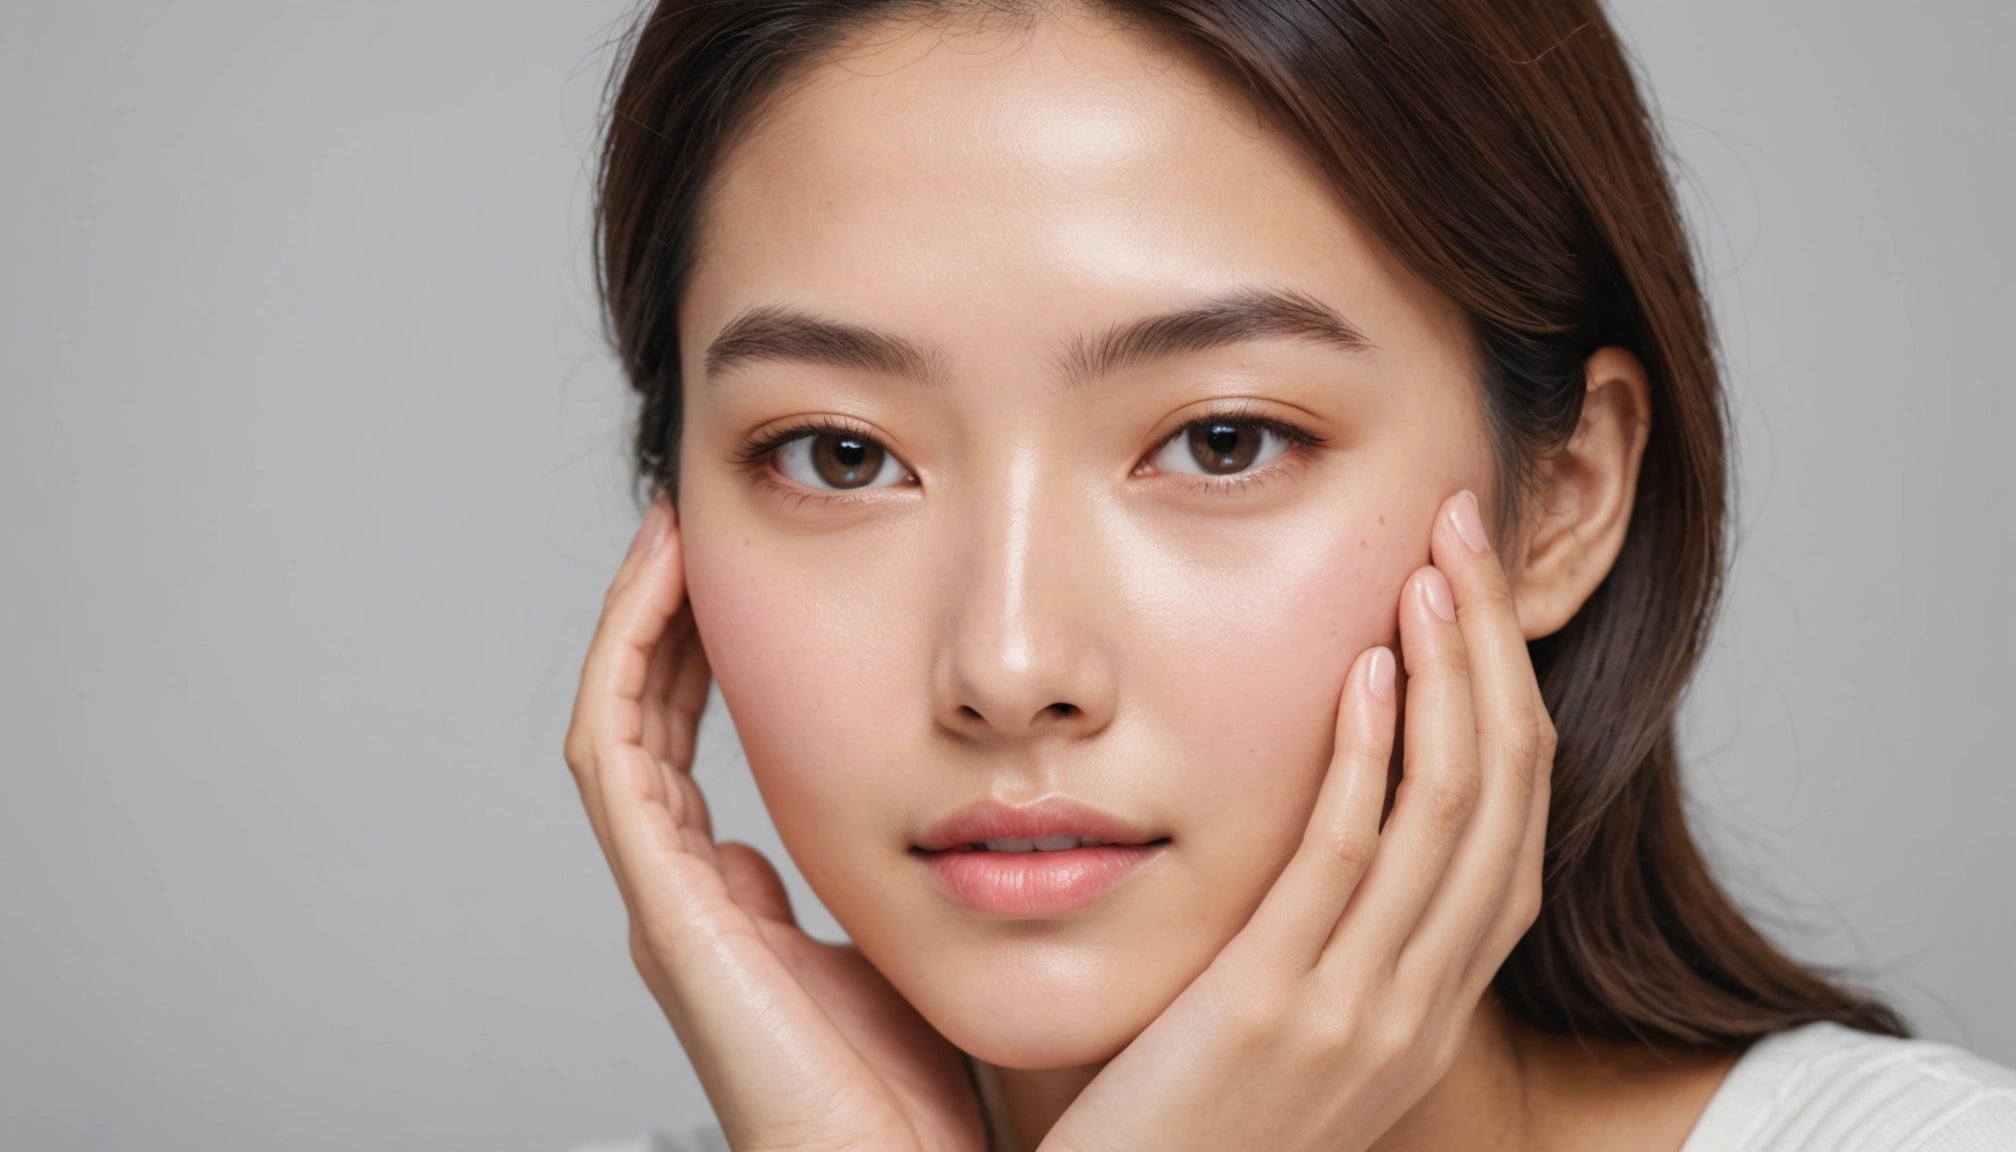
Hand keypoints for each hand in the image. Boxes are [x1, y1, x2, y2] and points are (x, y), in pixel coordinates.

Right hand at [562, 495, 986, 1151]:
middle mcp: (694, 900)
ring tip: (678, 527)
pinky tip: (667, 574)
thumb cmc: (926, 1107)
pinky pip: (617, 754)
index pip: (702, 753)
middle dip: (675, 622)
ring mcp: (674, 905)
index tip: (763, 578)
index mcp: (744, 909)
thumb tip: (947, 822)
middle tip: (707, 527)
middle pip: (656, 725)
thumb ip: (910, 890)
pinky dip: (628, 656)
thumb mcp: (922, 954)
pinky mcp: (671, 913)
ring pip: (624, 723)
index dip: (717, 660)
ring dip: (643, 620)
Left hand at [1038, 490, 1554, 1151]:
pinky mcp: (1274, 1012)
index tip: (1471, 589)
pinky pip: (1347, 864)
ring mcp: (1360, 1015)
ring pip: (1449, 816)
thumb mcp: (1286, 1023)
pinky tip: (1365, 672)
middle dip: (1493, 653)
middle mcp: (1421, 1007)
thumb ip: (1322, 931)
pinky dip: (1370, 759)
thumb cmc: (1182, 1121)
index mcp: (1431, 1003)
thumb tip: (1323, 811)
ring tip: (1431, 569)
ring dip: (1448, 677)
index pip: (1513, 826)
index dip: (1508, 695)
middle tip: (1463, 535)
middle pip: (1505, 798)